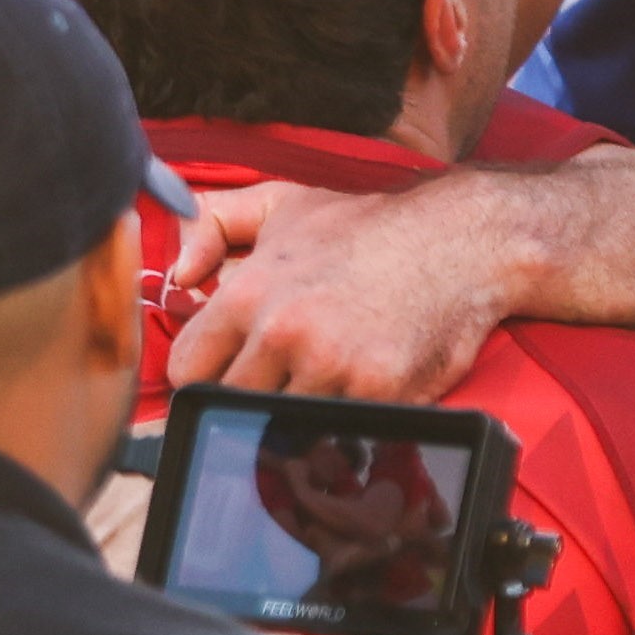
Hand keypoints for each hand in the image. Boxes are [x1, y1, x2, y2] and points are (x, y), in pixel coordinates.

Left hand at [166, 182, 506, 399]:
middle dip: (248, 399)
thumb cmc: (365, 227)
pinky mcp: (378, 393)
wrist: (458, 241)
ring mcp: (331, 368)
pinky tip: (353, 398)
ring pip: (281, 424)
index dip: (204, 377)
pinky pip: (338, 430)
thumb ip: (213, 225)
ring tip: (316, 393)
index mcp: (248, 294)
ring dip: (294, 417)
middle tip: (275, 386)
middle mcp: (283, 334)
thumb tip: (176, 276)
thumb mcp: (281, 204)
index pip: (188, 370)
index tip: (224, 376)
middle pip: (231, 406)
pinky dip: (341, 424)